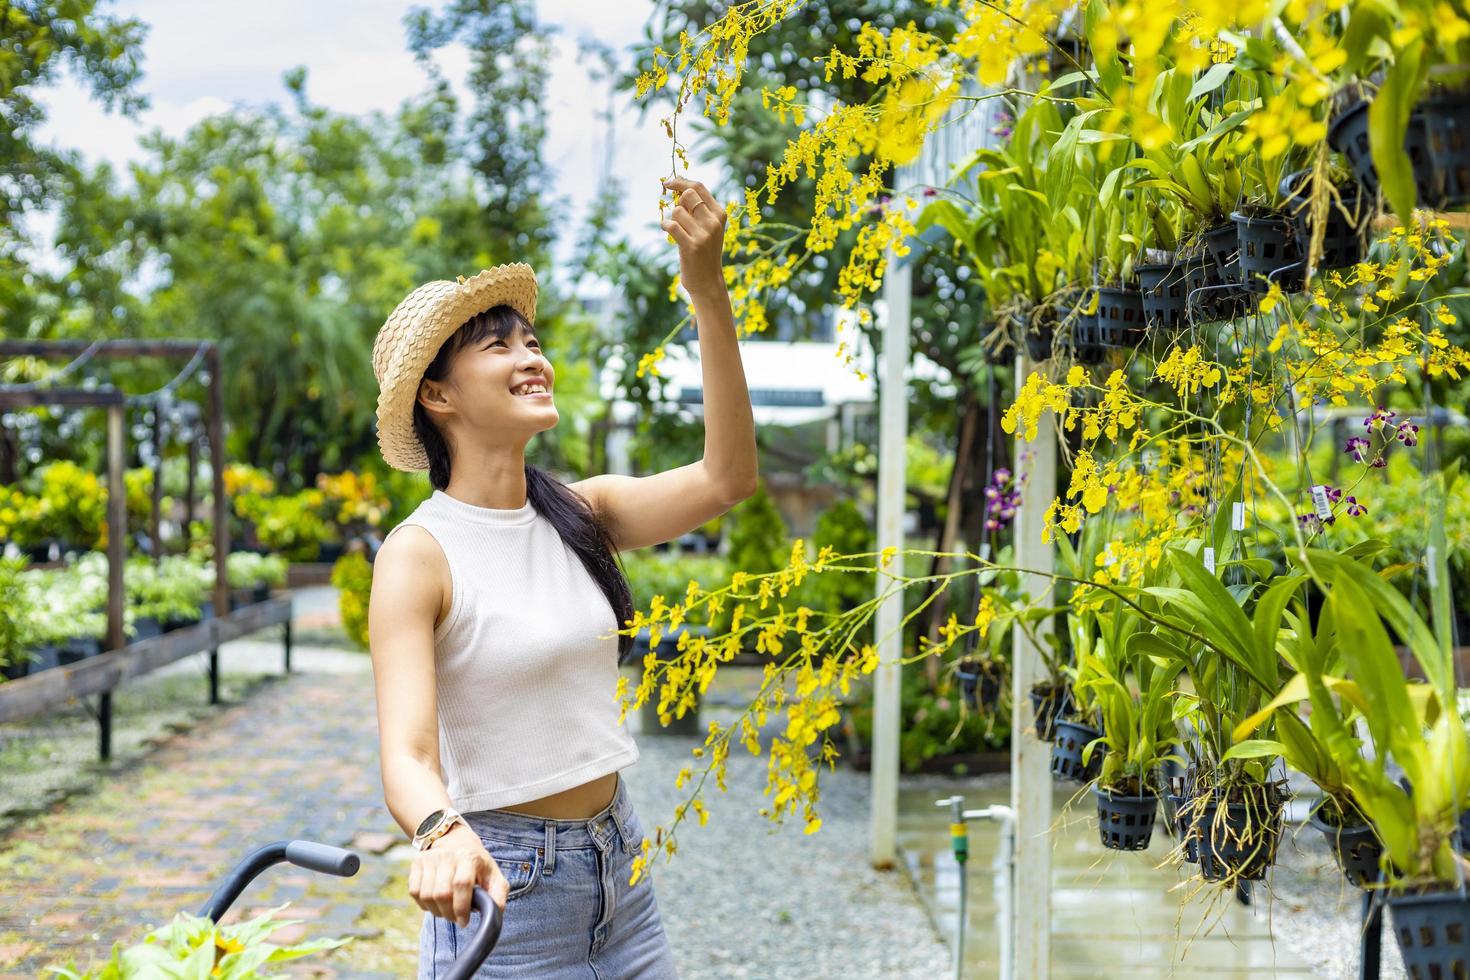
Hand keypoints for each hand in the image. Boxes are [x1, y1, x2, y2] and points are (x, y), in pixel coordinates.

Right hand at [409, 823, 508, 926]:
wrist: (457, 843)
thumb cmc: (478, 866)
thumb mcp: (494, 876)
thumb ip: (498, 895)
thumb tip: (495, 913)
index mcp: (469, 857)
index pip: (461, 884)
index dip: (461, 908)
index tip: (464, 922)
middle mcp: (447, 855)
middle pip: (441, 893)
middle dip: (448, 914)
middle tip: (455, 918)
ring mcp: (430, 858)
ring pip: (426, 895)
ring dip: (436, 911)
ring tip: (446, 911)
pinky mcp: (417, 862)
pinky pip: (414, 892)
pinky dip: (424, 905)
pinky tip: (435, 903)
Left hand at [660, 176, 725, 296]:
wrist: (708, 282)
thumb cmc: (705, 252)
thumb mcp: (708, 228)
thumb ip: (698, 210)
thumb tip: (679, 186)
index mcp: (720, 214)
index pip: (699, 186)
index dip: (681, 181)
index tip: (669, 183)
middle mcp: (714, 222)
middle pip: (688, 194)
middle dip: (677, 201)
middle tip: (676, 215)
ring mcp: (704, 234)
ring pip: (677, 211)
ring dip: (672, 219)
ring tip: (677, 231)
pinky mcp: (691, 246)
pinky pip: (671, 225)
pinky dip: (665, 226)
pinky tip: (667, 232)